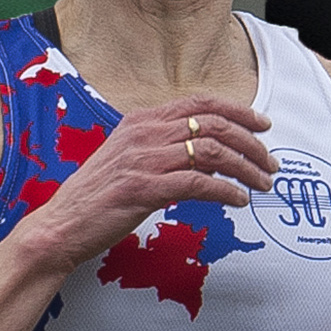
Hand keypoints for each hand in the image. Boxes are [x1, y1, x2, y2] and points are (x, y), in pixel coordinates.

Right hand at [29, 96, 274, 269]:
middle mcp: (143, 134)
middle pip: (215, 126)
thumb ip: (166, 149)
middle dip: (251, 143)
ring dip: (246, 168)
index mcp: (141, 121)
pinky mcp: (143, 189)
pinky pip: (199, 184)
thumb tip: (212, 154)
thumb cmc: (98, 197)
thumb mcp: (130, 159)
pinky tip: (238, 200)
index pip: (200, 103)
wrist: (60, 226)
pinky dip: (226, 192)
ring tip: (261, 184)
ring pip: (213, 153)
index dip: (239, 111)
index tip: (263, 124)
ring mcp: (143, 161)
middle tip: (270, 163)